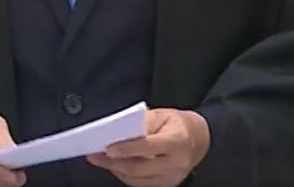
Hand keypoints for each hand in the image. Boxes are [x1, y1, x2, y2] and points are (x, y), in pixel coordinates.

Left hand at [85, 108, 209, 186]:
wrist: (198, 139)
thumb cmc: (177, 124)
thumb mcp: (162, 115)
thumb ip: (142, 123)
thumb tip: (119, 132)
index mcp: (177, 141)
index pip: (148, 146)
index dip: (127, 148)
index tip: (107, 148)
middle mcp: (177, 163)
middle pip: (139, 167)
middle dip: (113, 162)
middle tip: (94, 155)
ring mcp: (172, 177)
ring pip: (137, 179)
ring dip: (115, 169)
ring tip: (99, 159)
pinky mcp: (166, 185)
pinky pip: (140, 184)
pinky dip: (124, 175)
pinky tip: (114, 165)